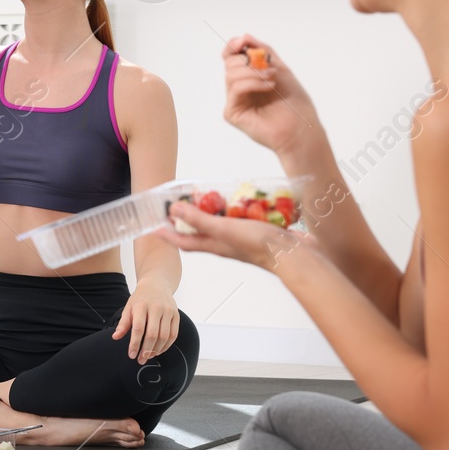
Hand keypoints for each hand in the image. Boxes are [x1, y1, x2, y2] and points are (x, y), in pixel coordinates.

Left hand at [113, 282, 179, 364]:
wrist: (157, 284)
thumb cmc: (140, 298)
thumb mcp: (129, 307)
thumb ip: (123, 323)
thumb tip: (115, 337)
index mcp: (142, 305)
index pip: (138, 328)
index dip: (135, 344)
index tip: (131, 355)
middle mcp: (156, 308)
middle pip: (153, 334)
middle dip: (146, 350)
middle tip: (140, 359)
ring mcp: (168, 311)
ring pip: (164, 336)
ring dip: (156, 350)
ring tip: (148, 356)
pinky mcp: (176, 315)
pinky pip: (173, 335)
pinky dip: (166, 346)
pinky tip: (158, 350)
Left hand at [153, 199, 311, 269]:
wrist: (295, 255)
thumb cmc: (259, 245)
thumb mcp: (225, 229)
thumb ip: (200, 220)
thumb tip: (174, 211)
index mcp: (213, 245)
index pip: (182, 240)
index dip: (166, 233)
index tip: (152, 225)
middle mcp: (225, 242)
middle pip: (200, 229)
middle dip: (189, 216)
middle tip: (180, 200)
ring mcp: (241, 236)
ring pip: (222, 222)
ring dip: (214, 209)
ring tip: (207, 194)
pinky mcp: (257, 230)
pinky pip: (242, 217)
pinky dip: (237, 206)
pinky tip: (241, 196)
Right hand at [220, 34, 323, 156]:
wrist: (301, 127)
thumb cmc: (293, 102)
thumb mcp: (280, 67)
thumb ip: (263, 51)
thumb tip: (244, 36)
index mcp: (247, 77)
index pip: (230, 56)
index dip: (233, 46)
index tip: (243, 42)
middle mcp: (238, 88)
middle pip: (229, 63)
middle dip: (249, 60)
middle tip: (270, 68)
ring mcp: (234, 101)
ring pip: (231, 74)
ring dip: (254, 72)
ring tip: (272, 78)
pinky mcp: (232, 113)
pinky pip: (236, 88)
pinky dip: (253, 83)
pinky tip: (269, 87)